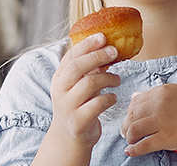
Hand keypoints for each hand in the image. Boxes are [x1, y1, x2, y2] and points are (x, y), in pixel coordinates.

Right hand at [48, 33, 121, 148]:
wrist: (68, 139)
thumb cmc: (78, 105)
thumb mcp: (78, 86)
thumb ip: (88, 69)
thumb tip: (108, 47)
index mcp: (59, 78)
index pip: (70, 56)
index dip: (86, 45)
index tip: (103, 36)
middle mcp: (60, 91)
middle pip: (77, 67)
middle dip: (97, 56)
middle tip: (114, 51)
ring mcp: (68, 106)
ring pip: (89, 84)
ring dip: (108, 78)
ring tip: (117, 79)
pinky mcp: (79, 121)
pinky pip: (97, 104)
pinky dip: (109, 98)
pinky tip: (114, 98)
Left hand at [119, 84, 176, 159]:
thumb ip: (158, 96)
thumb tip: (134, 96)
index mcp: (164, 91)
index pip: (136, 101)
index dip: (130, 112)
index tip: (131, 120)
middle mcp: (161, 103)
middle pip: (132, 115)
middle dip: (126, 125)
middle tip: (127, 134)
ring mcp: (163, 120)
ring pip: (133, 129)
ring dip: (128, 137)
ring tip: (130, 142)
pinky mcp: (167, 138)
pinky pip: (142, 145)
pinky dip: (133, 150)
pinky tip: (131, 152)